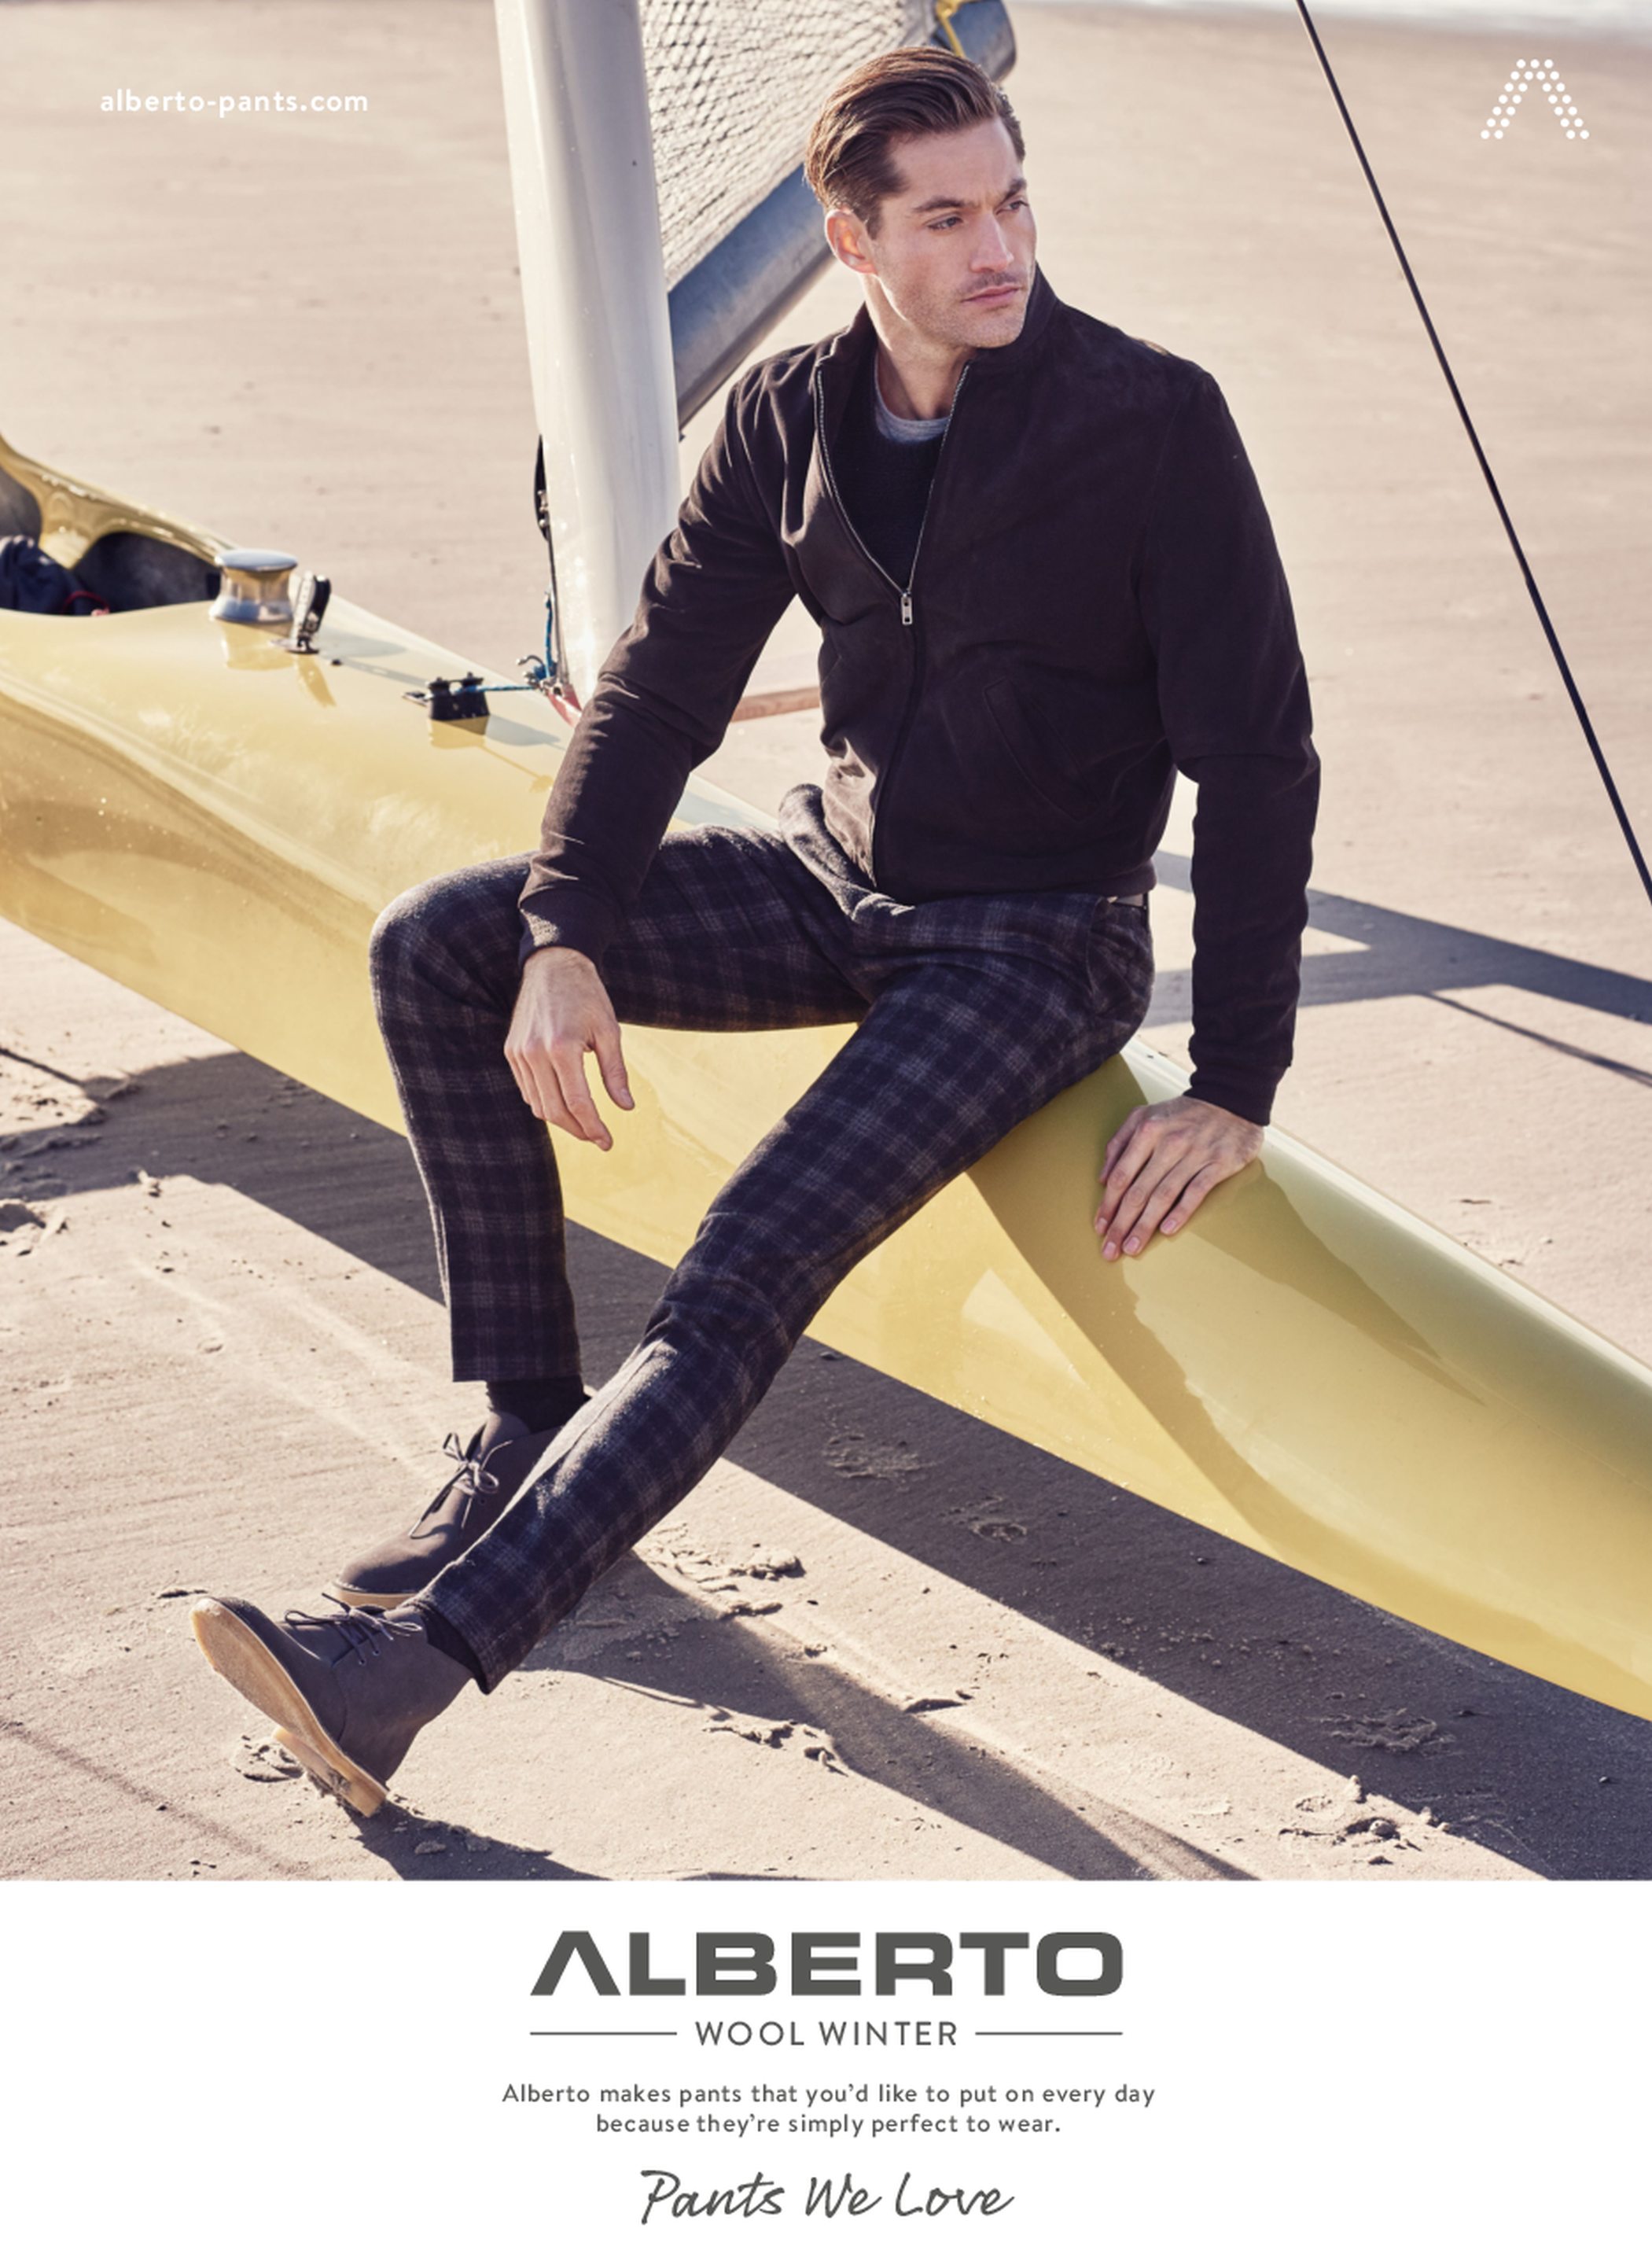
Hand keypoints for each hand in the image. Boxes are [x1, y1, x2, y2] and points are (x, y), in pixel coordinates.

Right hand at [505, 946, 633, 1149]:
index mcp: (562, 1047)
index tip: (608, 1142)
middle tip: (598, 1139)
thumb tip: (626, 1108)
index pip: (578, 1103)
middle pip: (555, 1111)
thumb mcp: (609, 1030)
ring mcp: (519, 1053)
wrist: (552, 964)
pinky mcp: (511, 1051)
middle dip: (579, 1131)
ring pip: (538, 1105)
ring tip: (584, 1125)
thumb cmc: (587, 995)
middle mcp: (535, 1053)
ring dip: (562, 1121)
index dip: (594, 1128)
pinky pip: (527, 1090)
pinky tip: (564, 1104)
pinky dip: (545, 1103)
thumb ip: (616, 1072)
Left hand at [1094, 1095, 1261, 1259]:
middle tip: (1110, 1249)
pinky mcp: (1218, 1164)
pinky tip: (1166, 1231)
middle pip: (1138, 1191)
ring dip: (1145, 1225)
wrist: (1231, 1100)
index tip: (1100, 1228)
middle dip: (1121, 1224)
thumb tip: (1102, 1177)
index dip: (1108, 1205)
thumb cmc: (1182, 1113)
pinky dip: (1180, 1212)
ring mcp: (1194, 1154)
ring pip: (1163, 1196)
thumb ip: (1120, 1142)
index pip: (1121, 1176)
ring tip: (1132, 1248)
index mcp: (1147, 1131)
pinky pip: (1195, 1192)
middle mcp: (1168, 1144)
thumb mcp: (1144, 1115)